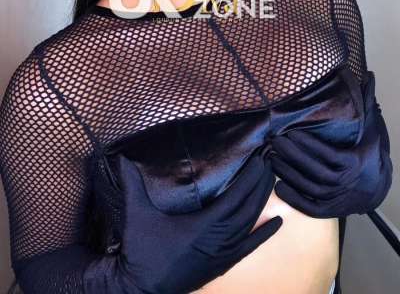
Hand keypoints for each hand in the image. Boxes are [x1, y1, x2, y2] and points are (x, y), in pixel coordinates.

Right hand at [117, 147, 281, 292]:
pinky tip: (277, 224)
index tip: (261, 160)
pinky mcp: (221, 265)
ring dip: (262, 202)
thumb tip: (122, 158)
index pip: (235, 198)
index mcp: (202, 227)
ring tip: (272, 181)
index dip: (250, 179)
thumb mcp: (137, 215)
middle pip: (248, 208)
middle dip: (260, 184)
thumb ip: (132, 184)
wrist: (139, 288)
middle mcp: (217, 241)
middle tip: (272, 162)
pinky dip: (263, 234)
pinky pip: (248, 247)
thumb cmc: (141, 251)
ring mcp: (221, 255)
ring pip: (250, 225)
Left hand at [270, 71, 392, 217]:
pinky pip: (309, 207)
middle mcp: (344, 183)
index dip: (309, 144)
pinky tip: (278, 187)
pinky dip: (294, 199)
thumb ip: (366, 105)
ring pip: (309, 187)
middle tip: (274, 141)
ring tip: (271, 158)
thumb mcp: (370, 130)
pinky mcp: (328, 210)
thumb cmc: (367, 154)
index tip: (292, 132)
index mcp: (352, 162)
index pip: (328, 154)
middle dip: (292, 155)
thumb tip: (368, 77)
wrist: (375, 189)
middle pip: (314, 170)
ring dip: (288, 174)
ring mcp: (335, 198)